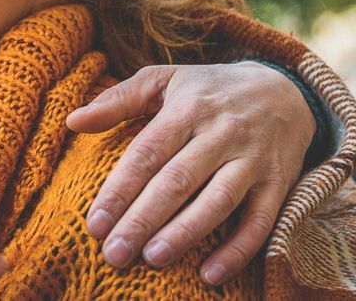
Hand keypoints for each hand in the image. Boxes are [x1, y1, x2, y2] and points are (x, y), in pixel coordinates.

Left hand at [65, 62, 313, 284]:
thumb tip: (72, 122)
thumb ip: (118, 100)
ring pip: (217, 200)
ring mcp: (252, 158)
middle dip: (143, 219)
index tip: (94, 223)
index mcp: (187, 108)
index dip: (119, 189)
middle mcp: (221, 132)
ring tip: (153, 258)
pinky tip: (209, 275)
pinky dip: (238, 250)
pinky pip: (260, 220)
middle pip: (177, 180)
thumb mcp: (164, 80)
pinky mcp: (279, 182)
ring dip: (186, 233)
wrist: (283, 90)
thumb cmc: (208, 89)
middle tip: (113, 252)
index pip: (147, 152)